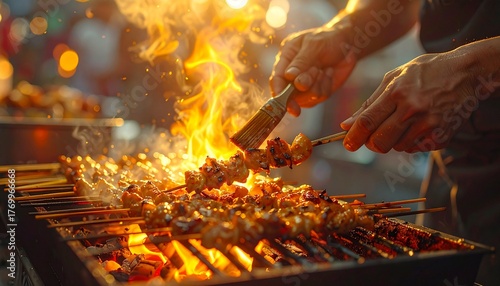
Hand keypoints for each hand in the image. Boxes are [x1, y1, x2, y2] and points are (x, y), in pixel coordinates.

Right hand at [270, 23, 355, 115]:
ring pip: (306, 99)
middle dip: (305, 86)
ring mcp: (305, 84)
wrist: (349, 42)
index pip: (277, 80)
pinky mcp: (318, 89)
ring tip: (324, 70)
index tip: (288, 104)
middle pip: (290, 94)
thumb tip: (289, 77)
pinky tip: (329, 73)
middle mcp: (292, 73)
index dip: (280, 94)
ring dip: (317, 86)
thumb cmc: (329, 38)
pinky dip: (326, 86)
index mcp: (286, 57)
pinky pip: (319, 98)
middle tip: (317, 70)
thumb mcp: (314, 45)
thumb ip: (301, 62)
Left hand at [340, 51, 477, 152]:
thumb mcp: (394, 78)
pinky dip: (412, 141)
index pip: (367, 122)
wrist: (466, 72)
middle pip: (379, 142)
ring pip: (397, 147)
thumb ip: (369, 103)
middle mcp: (412, 109)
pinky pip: (415, 148)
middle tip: (374, 137)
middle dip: (372, 143)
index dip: (353, 137)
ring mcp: (428, 124)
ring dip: (394, 140)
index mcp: (396, 92)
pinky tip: (420, 125)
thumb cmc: (425, 72)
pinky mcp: (441, 135)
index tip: (347, 145)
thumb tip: (346, 125)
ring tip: (405, 122)